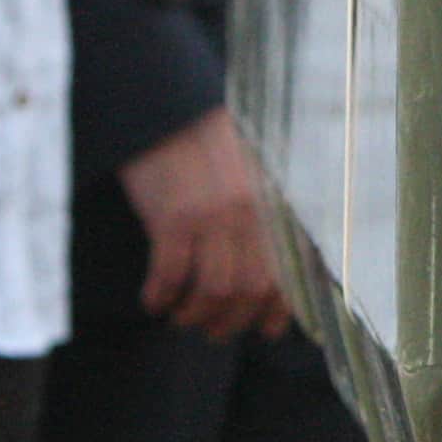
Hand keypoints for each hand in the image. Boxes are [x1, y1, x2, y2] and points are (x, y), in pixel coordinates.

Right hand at [117, 108, 290, 339]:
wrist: (168, 110)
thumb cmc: (209, 148)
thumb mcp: (254, 178)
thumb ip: (267, 218)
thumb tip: (273, 272)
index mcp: (272, 207)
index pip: (288, 274)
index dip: (279, 311)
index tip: (266, 330)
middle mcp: (250, 215)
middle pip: (250, 292)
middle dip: (231, 322)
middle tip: (210, 330)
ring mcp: (213, 217)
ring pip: (213, 292)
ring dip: (194, 315)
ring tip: (180, 316)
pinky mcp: (173, 218)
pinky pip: (170, 275)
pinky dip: (160, 296)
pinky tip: (152, 300)